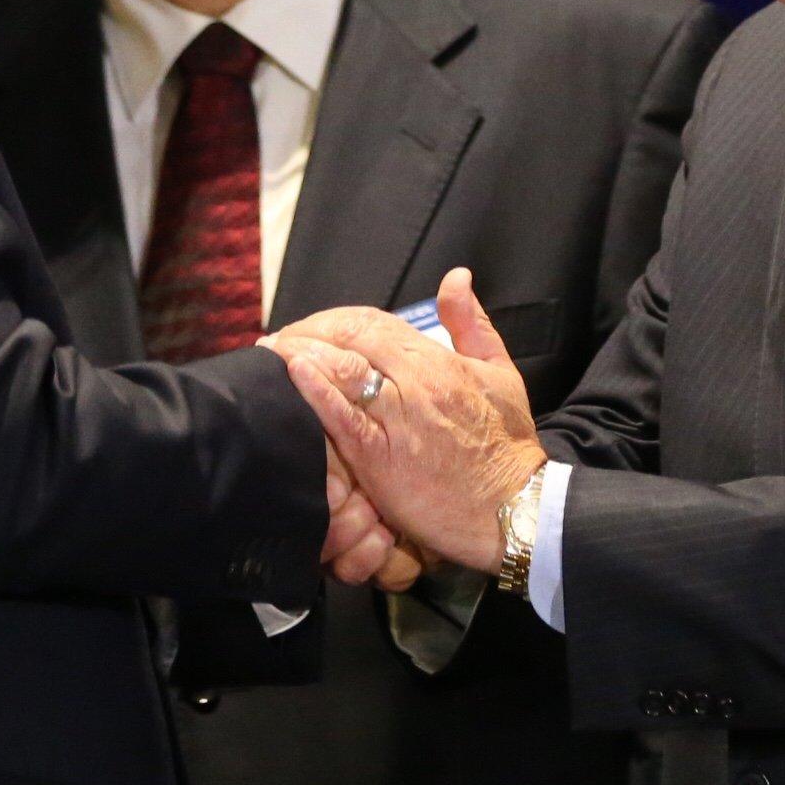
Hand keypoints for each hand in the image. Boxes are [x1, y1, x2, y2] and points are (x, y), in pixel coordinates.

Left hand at [273, 272, 545, 571]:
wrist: (514, 508)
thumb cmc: (507, 444)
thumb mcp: (499, 371)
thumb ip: (472, 322)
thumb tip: (456, 276)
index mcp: (439, 360)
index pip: (373, 323)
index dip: (335, 320)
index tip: (313, 327)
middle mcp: (415, 383)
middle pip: (350, 338)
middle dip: (310, 332)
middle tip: (282, 340)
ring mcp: (396, 420)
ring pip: (341, 369)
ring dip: (300, 353)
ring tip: (270, 352)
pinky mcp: (380, 459)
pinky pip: (341, 417)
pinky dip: (314, 390)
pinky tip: (291, 373)